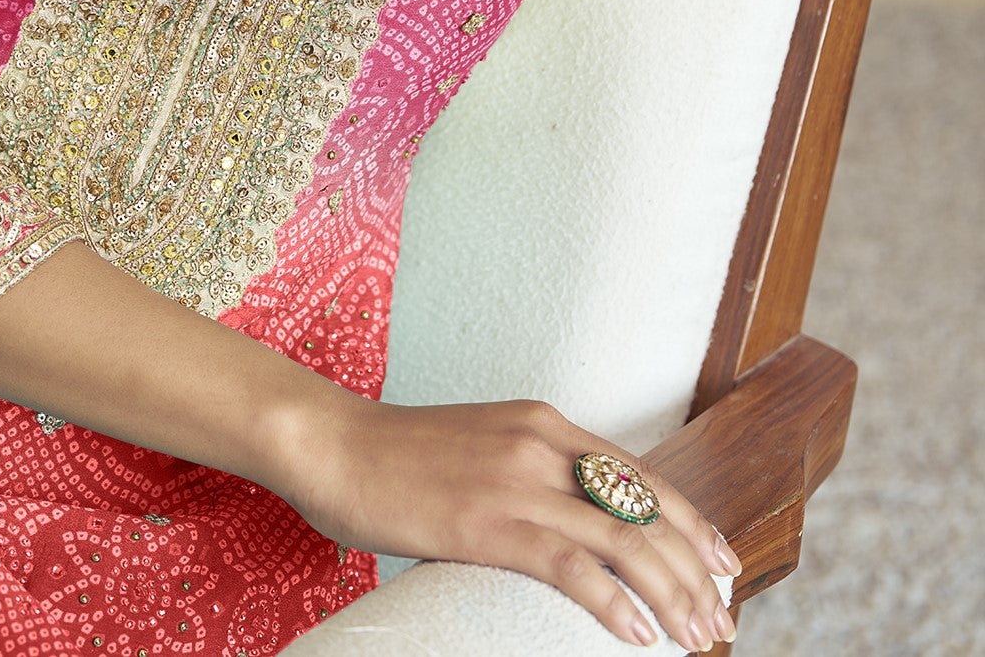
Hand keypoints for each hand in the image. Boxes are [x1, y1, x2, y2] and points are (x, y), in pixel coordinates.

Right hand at [278, 391, 740, 649]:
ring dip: (672, 592)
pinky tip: (639, 633)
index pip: (641, 474)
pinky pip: (571, 565)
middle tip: (722, 618)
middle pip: (644, 508)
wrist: (334, 445)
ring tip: (699, 638)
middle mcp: (542, 443)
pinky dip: (614, 602)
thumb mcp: (482, 447)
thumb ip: (531, 472)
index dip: (690, 522)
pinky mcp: (490, 522)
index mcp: (543, 423)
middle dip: (694, 568)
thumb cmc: (398, 456)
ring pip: (623, 538)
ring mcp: (518, 480)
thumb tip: (574, 520)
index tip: (723, 563)